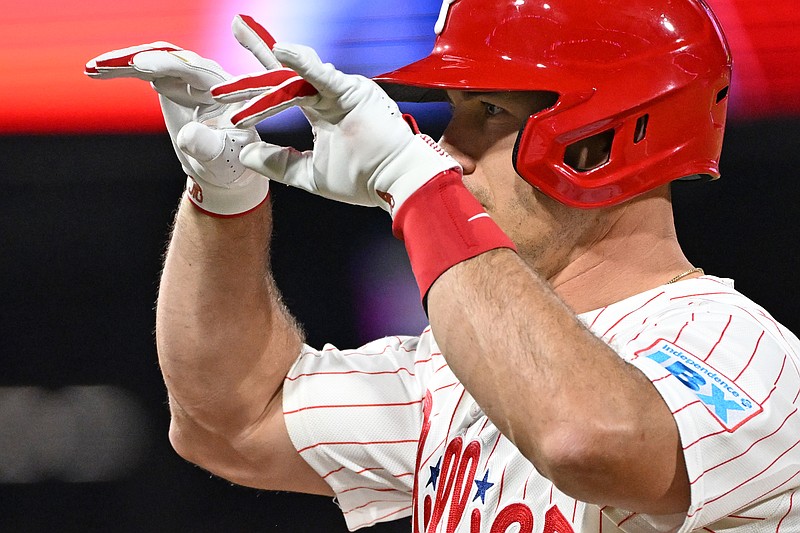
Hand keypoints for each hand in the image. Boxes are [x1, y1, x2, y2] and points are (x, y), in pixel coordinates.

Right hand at [84, 17, 272, 215]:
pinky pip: (145, 69)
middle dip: (141, 59)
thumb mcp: (221, 159)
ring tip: (94, 68)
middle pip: (173, 58)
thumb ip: (206, 146)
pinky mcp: (173, 82)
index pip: (198, 71)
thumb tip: (187, 135)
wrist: (223, 166)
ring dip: (124, 62)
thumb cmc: (229, 164)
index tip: (141, 64)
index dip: (169, 66)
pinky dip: (121, 70)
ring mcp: (190, 78)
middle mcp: (210, 78)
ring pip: (155, 59)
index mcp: (228, 92)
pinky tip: (95, 71)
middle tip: (108, 65)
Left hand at [212, 35, 459, 214]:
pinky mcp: (352, 92)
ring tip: (244, 36)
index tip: (225, 90)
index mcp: (320, 111)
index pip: (281, 92)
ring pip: (298, 74)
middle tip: (236, 25)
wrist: (394, 183)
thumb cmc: (362, 179)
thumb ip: (278, 163)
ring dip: (269, 59)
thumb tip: (245, 153)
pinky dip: (304, 63)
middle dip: (260, 49)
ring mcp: (339, 91)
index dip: (254, 88)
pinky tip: (282, 51)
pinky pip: (323, 76)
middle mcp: (328, 96)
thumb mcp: (309, 173)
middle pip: (287, 71)